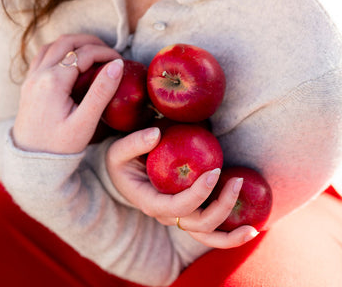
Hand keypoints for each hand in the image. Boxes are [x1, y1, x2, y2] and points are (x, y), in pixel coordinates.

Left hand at [13, 34, 122, 153]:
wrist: (30, 164)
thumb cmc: (59, 148)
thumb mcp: (84, 123)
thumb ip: (101, 92)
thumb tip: (117, 64)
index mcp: (53, 82)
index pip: (84, 54)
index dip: (105, 53)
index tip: (121, 61)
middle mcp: (39, 75)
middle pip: (67, 42)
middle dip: (90, 42)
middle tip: (109, 51)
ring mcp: (31, 78)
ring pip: (53, 45)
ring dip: (74, 43)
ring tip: (93, 52)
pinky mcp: (28, 84)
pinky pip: (43, 55)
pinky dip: (60, 50)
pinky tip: (72, 61)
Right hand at [106, 128, 258, 248]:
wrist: (123, 174)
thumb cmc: (121, 161)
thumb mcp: (117, 150)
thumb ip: (134, 142)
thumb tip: (156, 134)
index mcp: (151, 203)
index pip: (178, 207)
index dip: (198, 193)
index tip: (214, 171)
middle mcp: (167, 217)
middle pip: (199, 225)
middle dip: (222, 207)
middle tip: (237, 180)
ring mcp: (180, 218)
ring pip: (208, 236)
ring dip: (231, 233)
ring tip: (253, 227)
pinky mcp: (191, 214)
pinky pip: (212, 230)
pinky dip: (230, 234)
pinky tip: (252, 228)